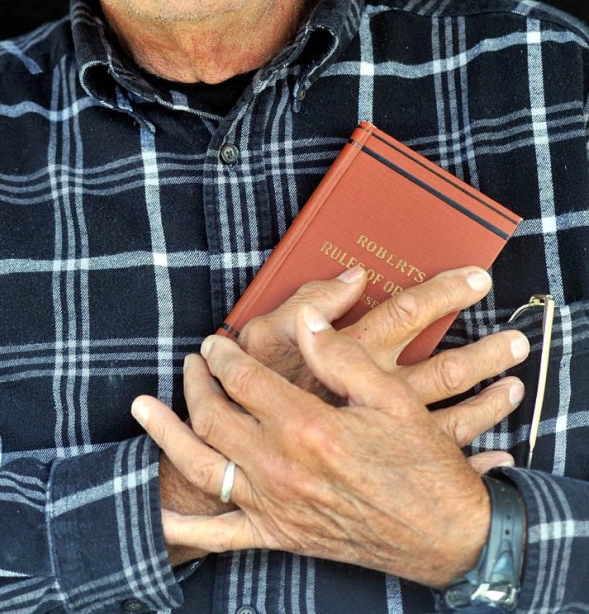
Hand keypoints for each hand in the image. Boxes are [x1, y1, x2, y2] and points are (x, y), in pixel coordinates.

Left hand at [135, 306, 492, 587]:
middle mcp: (281, 467)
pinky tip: (155, 516)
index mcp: (307, 425)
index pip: (243, 378)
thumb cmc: (422, 463)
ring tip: (145, 408)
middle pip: (214, 414)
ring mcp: (275, 506)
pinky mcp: (279, 537)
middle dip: (197, 382)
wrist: (447, 536)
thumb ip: (340, 355)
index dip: (222, 354)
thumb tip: (305, 319)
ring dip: (168, 433)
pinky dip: (181, 530)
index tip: (216, 340)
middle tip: (194, 361)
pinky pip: (218, 537)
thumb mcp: (391, 398)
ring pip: (202, 465)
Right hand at [238, 266, 528, 466]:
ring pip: (453, 419)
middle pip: (445, 368)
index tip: (478, 278)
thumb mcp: (265, 337)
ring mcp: (384, 438)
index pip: (407, 314)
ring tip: (515, 386)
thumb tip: (354, 278)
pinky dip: (476, 461)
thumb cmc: (250, 393)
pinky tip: (500, 456)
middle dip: (485, 352)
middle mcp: (376, 396)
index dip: (445, 293)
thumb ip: (307, 302)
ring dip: (489, 403)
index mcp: (351, 355)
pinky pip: (438, 469)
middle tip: (519, 340)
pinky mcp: (382, 472)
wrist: (233, 474)